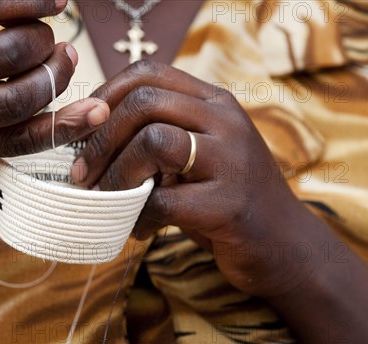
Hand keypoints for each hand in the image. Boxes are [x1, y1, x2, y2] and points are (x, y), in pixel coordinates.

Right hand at [0, 0, 107, 178]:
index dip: (29, 0)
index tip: (58, 1)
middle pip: (8, 52)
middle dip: (43, 40)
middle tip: (50, 40)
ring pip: (18, 97)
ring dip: (55, 76)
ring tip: (61, 61)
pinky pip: (22, 140)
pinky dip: (63, 126)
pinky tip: (94, 112)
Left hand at [71, 61, 312, 297]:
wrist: (285, 246)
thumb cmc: (226, 198)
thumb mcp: (198, 156)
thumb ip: (160, 137)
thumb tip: (91, 135)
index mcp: (215, 103)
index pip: (149, 73)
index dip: (105, 95)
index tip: (83, 127)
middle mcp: (226, 122)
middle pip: (144, 102)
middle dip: (100, 139)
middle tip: (82, 173)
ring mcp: (232, 161)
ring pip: (153, 142)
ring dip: (117, 175)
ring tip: (109, 200)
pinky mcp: (229, 204)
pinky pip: (163, 201)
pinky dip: (140, 218)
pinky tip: (142, 230)